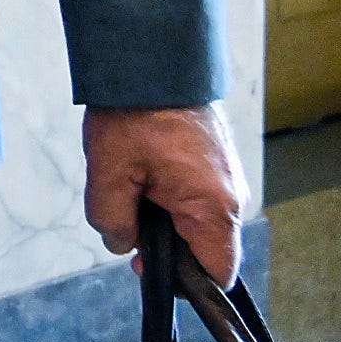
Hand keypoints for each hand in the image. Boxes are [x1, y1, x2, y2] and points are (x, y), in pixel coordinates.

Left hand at [83, 104, 247, 284]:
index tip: (148, 266)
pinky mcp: (214, 163)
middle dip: (164, 245)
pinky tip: (141, 173)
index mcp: (215, 208)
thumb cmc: (136, 111)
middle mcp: (231, 197)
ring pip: (195, 221)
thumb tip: (122, 244)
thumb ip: (113, 222)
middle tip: (128, 221)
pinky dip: (166, 195)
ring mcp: (225, 179)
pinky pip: (194, 196)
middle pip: (203, 248)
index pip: (216, 274)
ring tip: (131, 186)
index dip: (183, 282)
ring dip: (162, 216)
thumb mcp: (109, 174)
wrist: (152, 59)